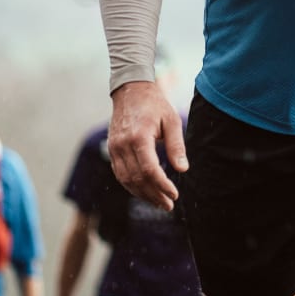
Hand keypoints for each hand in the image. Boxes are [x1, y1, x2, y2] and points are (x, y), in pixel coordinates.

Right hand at [108, 80, 187, 209]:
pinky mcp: (112, 149)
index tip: (175, 195)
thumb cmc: (154, 104)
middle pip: (137, 179)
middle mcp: (122, 145)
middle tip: (169, 205)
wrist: (130, 90)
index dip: (162, 186)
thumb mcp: (171, 120)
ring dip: (142, 194)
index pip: (149, 170)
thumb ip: (176, 146)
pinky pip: (120, 173)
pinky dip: (132, 186)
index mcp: (138, 137)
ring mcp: (114, 148)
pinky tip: (145, 192)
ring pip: (126, 179)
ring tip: (159, 202)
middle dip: (154, 195)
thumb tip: (183, 170)